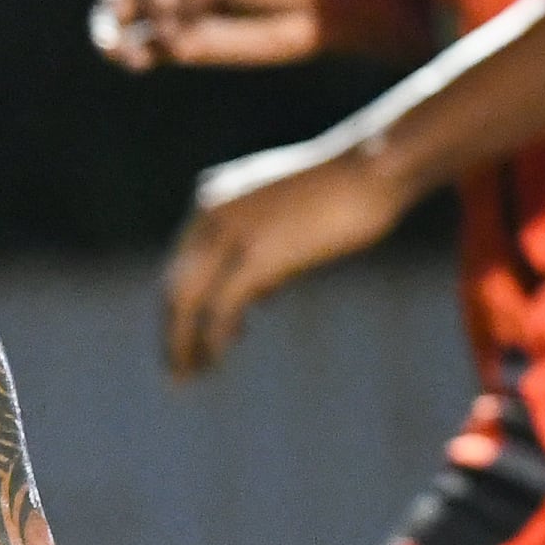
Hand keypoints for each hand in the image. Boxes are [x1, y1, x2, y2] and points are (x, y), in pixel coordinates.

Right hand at [91, 0, 326, 71]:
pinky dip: (131, 53)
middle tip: (130, 20)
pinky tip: (138, 61)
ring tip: (122, 51)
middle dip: (119, 1)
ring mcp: (169, 4)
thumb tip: (158, 24)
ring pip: (120, 16)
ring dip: (113, 31)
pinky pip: (139, 45)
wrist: (314, 10)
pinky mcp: (175, 40)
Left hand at [163, 139, 406, 375]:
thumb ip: (263, 256)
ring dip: (184, 343)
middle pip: (176, 284)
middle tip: (175, 370)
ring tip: (188, 377)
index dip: (180, 306)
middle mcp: (210, 213)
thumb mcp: (288, 219)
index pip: (181, 263)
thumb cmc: (342, 191)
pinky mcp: (255, 256)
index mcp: (212, 198)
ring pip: (187, 301)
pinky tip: (215, 362)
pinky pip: (220, 310)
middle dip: (173, 331)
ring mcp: (230, 234)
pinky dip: (213, 340)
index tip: (183, 338)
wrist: (372, 167)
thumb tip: (256, 298)